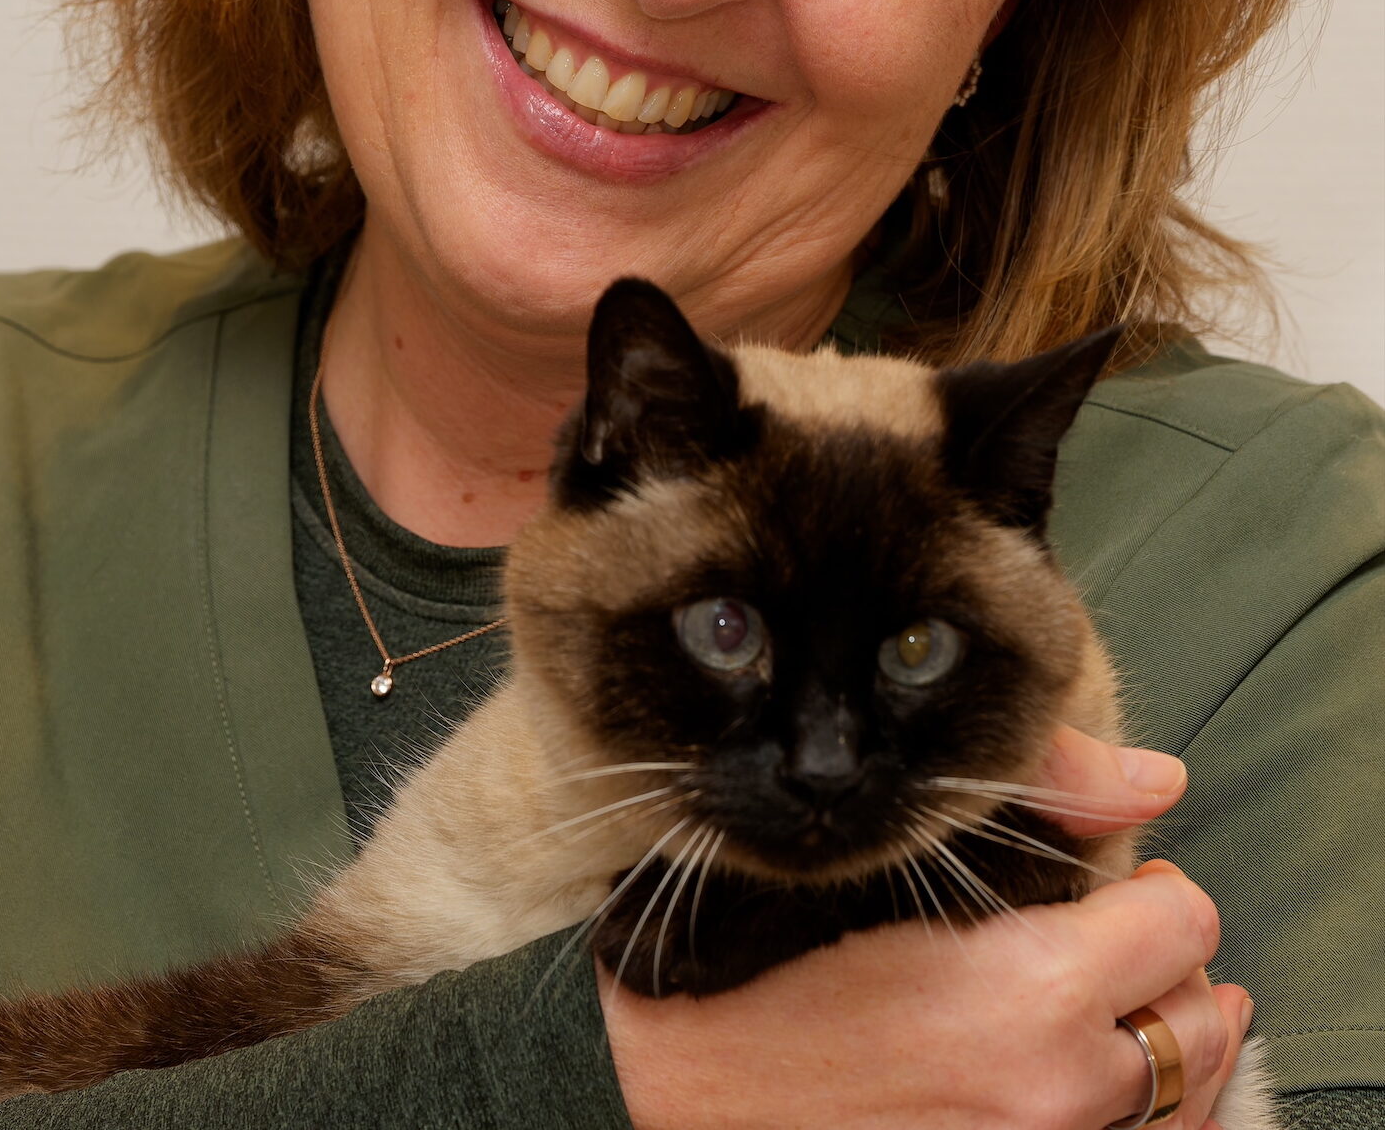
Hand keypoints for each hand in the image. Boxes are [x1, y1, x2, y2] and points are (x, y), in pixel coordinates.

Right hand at [603, 729, 1254, 1129]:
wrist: (672, 1088)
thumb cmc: (752, 966)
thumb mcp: (872, 856)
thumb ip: (1023, 805)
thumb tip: (1148, 776)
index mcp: (1030, 993)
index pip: (1180, 923)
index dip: (1147, 885)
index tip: (1109, 881)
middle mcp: (1058, 1095)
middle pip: (1200, 1019)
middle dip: (1165, 966)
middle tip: (1112, 938)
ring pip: (1186, 1104)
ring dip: (1166, 1047)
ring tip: (1123, 1010)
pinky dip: (1143, 1120)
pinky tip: (1103, 1089)